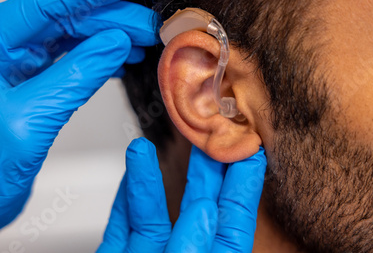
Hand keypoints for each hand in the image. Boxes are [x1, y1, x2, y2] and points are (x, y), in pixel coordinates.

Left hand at [0, 0, 156, 250]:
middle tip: (149, 21)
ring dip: (108, 36)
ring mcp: (12, 71)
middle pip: (61, 18)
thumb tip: (114, 43)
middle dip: (109, 16)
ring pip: (68, 38)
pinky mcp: (27, 89)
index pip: (43, 4)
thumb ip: (74, 78)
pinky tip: (121, 57)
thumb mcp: (28, 123)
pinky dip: (98, 59)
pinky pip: (68, 62)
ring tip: (144, 38)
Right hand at [98, 138, 266, 252]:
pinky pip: (122, 225)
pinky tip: (130, 171)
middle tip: (209, 132)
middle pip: (197, 208)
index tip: (250, 149)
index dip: (243, 185)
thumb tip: (206, 209)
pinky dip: (125, 198)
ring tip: (143, 144)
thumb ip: (192, 249)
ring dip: (148, 175)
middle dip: (203, 168)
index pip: (234, 223)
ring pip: (152, 213)